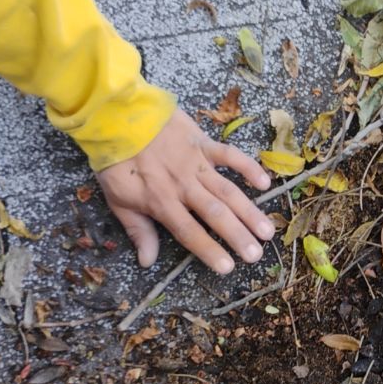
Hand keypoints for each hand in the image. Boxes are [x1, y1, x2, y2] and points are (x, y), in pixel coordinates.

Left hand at [98, 108, 274, 276]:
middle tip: (256, 255)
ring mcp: (195, 163)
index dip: (209, 250)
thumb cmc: (116, 161)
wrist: (115, 115)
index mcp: (161, 202)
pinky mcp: (202, 143)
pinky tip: (265, 183)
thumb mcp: (118, 200)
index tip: (228, 268)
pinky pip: (229, 155)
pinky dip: (247, 167)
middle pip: (215, 215)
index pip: (189, 232)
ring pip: (227, 191)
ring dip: (249, 211)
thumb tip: (147, 261)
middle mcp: (183, 186)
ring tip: (267, 231)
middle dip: (238, 236)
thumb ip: (138, 230)